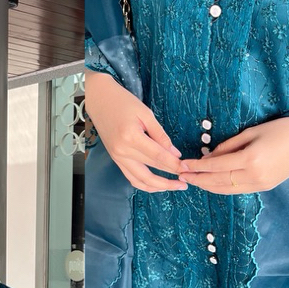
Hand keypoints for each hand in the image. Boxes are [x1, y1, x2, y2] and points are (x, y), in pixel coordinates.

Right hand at [85, 71, 187, 192]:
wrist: (100, 101)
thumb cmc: (123, 102)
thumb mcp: (146, 114)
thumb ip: (160, 135)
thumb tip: (175, 153)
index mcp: (131, 137)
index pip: (158, 156)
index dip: (175, 164)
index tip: (188, 168)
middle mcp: (122, 151)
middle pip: (151, 170)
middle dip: (171, 177)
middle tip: (187, 179)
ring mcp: (117, 157)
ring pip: (141, 180)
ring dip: (159, 186)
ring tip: (175, 186)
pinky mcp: (116, 160)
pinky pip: (132, 178)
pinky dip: (145, 184)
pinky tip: (158, 184)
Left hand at [178, 112, 288, 193]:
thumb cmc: (282, 129)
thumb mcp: (251, 132)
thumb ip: (228, 146)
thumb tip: (209, 157)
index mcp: (250, 159)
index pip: (215, 167)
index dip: (197, 167)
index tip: (183, 165)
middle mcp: (254, 176)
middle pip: (217, 182)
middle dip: (198, 180)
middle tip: (181, 176)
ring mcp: (260, 184)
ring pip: (226, 190)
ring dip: (207, 186)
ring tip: (193, 180)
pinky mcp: (264, 187)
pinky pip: (237, 190)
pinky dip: (221, 187)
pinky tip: (212, 182)